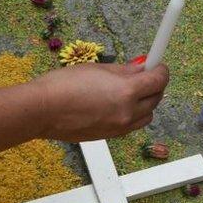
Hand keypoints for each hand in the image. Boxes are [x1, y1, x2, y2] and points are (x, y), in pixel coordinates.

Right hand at [35, 62, 168, 141]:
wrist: (41, 111)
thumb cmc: (63, 86)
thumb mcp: (98, 69)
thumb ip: (124, 70)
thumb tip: (142, 68)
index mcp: (127, 92)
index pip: (158, 80)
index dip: (160, 70)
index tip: (157, 64)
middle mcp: (127, 112)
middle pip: (156, 98)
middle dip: (154, 85)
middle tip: (144, 75)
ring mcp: (119, 128)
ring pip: (147, 115)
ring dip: (145, 102)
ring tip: (130, 91)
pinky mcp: (110, 137)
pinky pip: (132, 125)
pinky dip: (133, 115)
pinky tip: (118, 104)